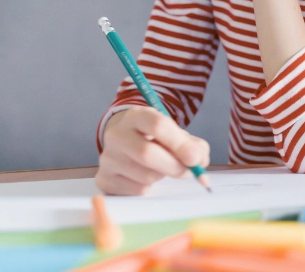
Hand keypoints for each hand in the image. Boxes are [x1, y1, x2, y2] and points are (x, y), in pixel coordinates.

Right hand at [95, 107, 209, 195]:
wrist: (126, 142)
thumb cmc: (156, 138)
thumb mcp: (175, 134)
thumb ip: (193, 145)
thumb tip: (200, 162)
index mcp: (136, 116)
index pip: (157, 126)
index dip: (180, 144)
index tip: (194, 158)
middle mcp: (117, 135)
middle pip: (147, 153)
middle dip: (174, 166)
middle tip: (189, 172)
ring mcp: (108, 158)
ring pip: (145, 175)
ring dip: (163, 176)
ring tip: (163, 168)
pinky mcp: (104, 179)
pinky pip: (136, 190)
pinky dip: (150, 187)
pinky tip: (147, 177)